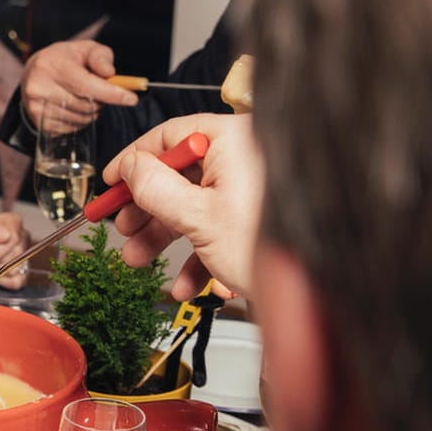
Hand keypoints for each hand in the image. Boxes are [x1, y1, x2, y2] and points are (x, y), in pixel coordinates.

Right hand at [22, 40, 137, 134]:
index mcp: (52, 65)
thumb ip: (101, 56)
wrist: (33, 73)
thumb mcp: (85, 49)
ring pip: (82, 119)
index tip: (131, 99)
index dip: (111, 93)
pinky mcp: (39, 123)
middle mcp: (39, 87)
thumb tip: (110, 73)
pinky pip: (72, 128)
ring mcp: (36, 107)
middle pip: (87, 105)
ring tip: (86, 97)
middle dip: (103, 101)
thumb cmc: (65, 60)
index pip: (86, 85)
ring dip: (93, 112)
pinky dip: (81, 120)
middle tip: (103, 92)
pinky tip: (75, 107)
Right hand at [101, 113, 262, 299]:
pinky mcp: (256, 221)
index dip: (135, 159)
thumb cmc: (271, 248)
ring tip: (139, 260)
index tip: (111, 181)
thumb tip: (130, 167)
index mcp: (235, 141)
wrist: (320, 295)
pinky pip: (217, 229)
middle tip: (122, 227)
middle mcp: (246, 159)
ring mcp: (252, 192)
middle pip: (180, 175)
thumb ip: (155, 188)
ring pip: (194, 206)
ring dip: (163, 237)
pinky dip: (197, 256)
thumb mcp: (198, 217)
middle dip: (147, 209)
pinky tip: (185, 285)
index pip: (171, 135)